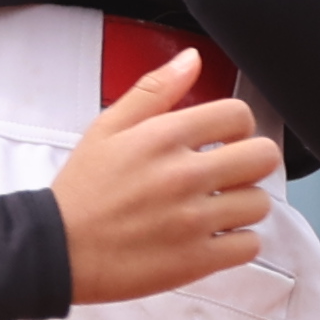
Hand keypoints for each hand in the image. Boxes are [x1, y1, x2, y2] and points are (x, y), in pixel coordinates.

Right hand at [50, 46, 280, 304]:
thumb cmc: (82, 191)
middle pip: (263, 157)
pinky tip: (214, 236)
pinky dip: (238, 242)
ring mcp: (193, 220)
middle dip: (251, 161)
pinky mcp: (196, 260)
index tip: (224, 139)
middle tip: (229, 172)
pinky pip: (249, 245)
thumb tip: (192, 59)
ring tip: (217, 207)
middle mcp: (185, 175)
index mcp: (165, 137)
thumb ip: (155, 89)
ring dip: (244, 204)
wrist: (57, 251)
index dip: (236, 126)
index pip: (238, 116)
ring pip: (259, 203)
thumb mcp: (108, 126)